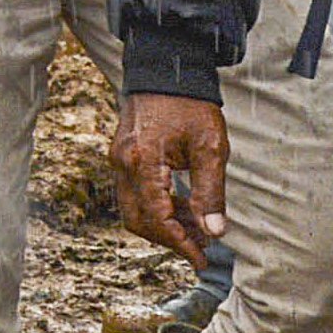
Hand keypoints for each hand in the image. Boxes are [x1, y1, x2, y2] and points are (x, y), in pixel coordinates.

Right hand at [110, 92, 228, 266]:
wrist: (166, 74)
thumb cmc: (190, 107)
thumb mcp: (211, 148)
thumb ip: (210, 192)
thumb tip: (214, 231)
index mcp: (143, 163)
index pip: (156, 217)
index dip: (179, 243)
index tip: (200, 259)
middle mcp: (123, 165)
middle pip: (138, 220)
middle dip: (169, 238)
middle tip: (200, 246)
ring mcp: (118, 162)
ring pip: (133, 210)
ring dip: (163, 224)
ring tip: (198, 227)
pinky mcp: (122, 159)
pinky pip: (133, 194)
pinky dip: (157, 208)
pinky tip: (183, 207)